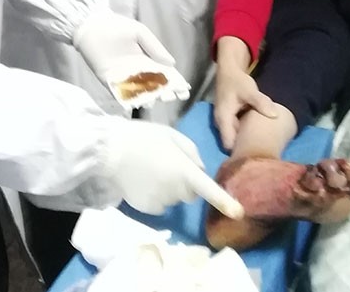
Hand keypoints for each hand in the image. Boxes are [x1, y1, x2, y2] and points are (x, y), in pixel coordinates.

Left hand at [73, 9, 190, 107]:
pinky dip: (128, 99)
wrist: (90, 25)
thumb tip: (172, 63)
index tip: (184, 90)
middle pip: (154, 85)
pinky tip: (137, 103)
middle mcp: (137, 71)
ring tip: (155, 100)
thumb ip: (155, 47)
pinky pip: (120, 93)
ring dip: (147, 97)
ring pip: (139, 92)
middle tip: (170, 97)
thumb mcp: (140, 33)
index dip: (174, 82)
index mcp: (146, 59)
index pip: (164, 73)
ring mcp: (123, 77)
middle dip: (163, 92)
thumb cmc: (116, 26)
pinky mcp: (109, 81)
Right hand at [105, 118, 244, 218]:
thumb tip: (201, 171)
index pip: (208, 189)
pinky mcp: (147, 209)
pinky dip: (156, 195)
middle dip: (185, 182)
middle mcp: (175, 190)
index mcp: (183, 170)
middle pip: (190, 192)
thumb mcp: (172, 135)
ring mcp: (161, 202)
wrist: (109, 150)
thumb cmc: (143, 137)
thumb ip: (191, 153)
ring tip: (151, 169)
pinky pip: (161, 204)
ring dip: (170, 188)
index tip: (239, 213)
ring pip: (174, 198)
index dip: (225, 201)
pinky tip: (144, 180)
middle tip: (168, 163)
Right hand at [214, 37, 275, 150]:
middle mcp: (221, 124)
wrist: (229, 72)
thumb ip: (260, 102)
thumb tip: (275, 115)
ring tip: (263, 146)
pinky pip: (238, 132)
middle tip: (264, 153)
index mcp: (223, 119)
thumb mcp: (250, 90)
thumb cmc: (237, 82)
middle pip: (232, 144)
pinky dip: (246, 134)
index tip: (256, 154)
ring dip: (246, 141)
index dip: (240, 152)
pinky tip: (258, 135)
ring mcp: (225, 123)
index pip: (229, 144)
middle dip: (245, 149)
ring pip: (235, 138)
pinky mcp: (230, 120)